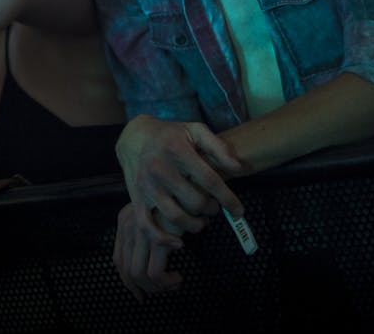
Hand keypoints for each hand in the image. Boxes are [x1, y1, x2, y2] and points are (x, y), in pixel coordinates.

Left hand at [112, 201, 182, 299]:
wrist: (194, 185)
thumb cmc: (181, 200)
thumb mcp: (158, 215)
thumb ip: (148, 235)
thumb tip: (147, 269)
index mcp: (125, 220)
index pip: (119, 260)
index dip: (129, 280)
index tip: (143, 292)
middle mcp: (128, 225)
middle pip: (125, 269)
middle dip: (142, 288)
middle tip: (162, 291)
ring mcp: (142, 232)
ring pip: (138, 275)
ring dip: (156, 287)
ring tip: (174, 283)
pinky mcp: (158, 239)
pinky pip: (155, 273)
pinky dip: (166, 282)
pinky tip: (179, 278)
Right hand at [115, 116, 244, 235]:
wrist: (135, 138)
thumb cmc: (171, 136)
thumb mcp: (196, 131)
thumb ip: (218, 147)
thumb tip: (238, 167)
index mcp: (177, 150)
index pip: (210, 180)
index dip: (228, 198)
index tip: (239, 210)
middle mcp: (160, 168)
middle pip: (195, 201)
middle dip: (211, 209)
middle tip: (214, 208)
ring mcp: (147, 186)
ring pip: (176, 217)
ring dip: (195, 225)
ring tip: (201, 221)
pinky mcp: (136, 199)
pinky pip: (147, 227)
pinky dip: (164, 240)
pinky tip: (179, 242)